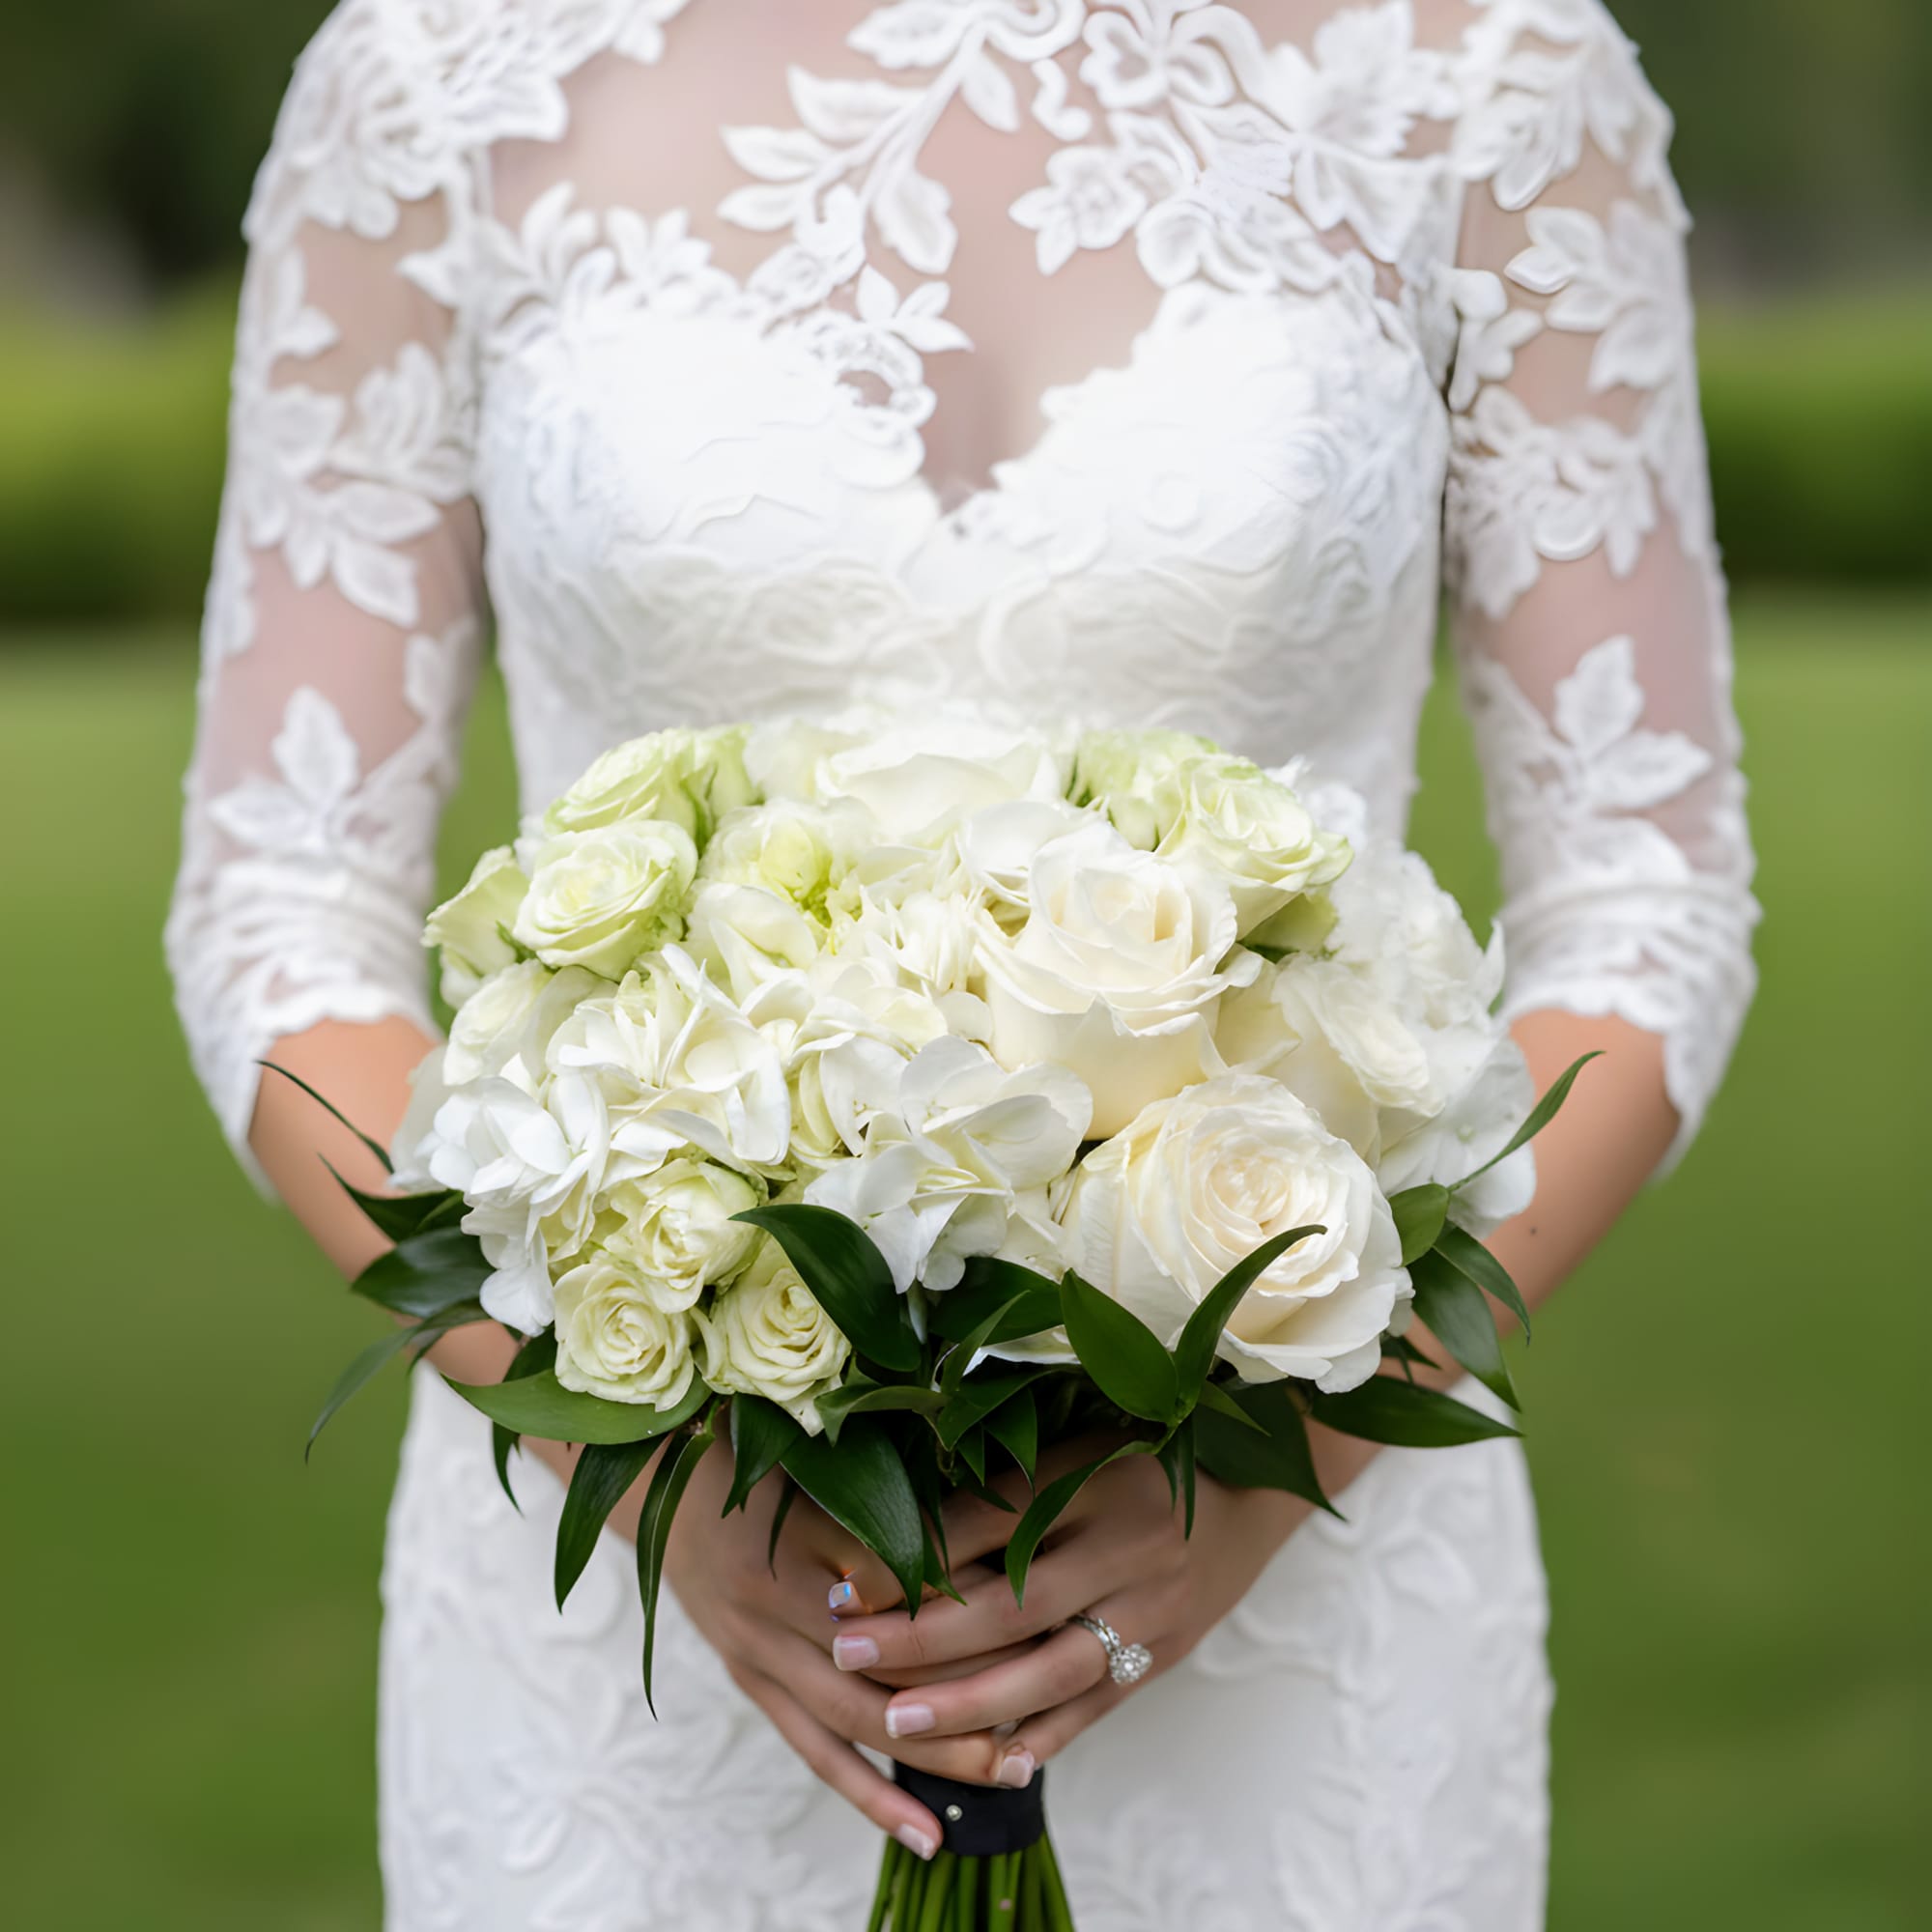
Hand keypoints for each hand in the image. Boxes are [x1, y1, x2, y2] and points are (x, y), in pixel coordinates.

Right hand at [657, 1437, 1034, 1857]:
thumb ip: (886, 1494)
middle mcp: (773, 1608)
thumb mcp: (817, 1456)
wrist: (663, 1483)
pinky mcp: (755, 1684)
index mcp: (794, 1541)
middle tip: (1041, 1706)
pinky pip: (816, 1752)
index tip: (1036, 1611)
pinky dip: (870, 1798)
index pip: (896, 1588)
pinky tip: (925, 1834)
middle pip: (882, 1666)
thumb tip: (994, 1511)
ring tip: (1007, 1771)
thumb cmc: (757, 1450)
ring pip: (856, 1721)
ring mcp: (760, 1654)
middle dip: (964, 1693)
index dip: (965, 1602)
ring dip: (933, 1753)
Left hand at [827, 1439, 1308, 1785]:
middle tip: (848, 1652)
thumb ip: (1000, 1484)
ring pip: (1054, 1667)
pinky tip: (990, 1762)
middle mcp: (1125, 1544)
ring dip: (971, 1702)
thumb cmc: (1140, 1455)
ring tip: (897, 1722)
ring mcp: (1151, 1607)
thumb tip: (897, 1525)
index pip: (992, 1520)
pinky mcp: (1165, 1654)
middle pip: (1015, 1602)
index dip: (916, 1554)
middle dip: (925, 1637)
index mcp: (1094, 1476)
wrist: (1251, 1490)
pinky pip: (1098, 1704)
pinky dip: (1044, 1736)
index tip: (844, 1583)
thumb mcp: (1073, 1447)